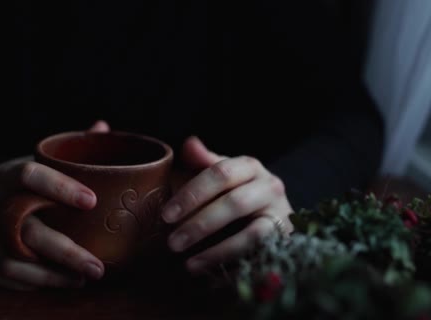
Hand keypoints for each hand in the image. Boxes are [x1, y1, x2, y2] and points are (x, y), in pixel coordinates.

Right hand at [0, 120, 109, 289]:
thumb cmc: (12, 182)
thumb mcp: (31, 160)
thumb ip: (66, 150)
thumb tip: (103, 127)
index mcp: (5, 176)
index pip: (29, 175)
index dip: (59, 187)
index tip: (91, 201)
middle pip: (28, 231)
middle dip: (66, 252)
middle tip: (99, 267)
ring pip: (14, 261)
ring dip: (52, 275)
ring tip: (84, 277)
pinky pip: (5, 277)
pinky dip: (34, 282)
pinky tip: (61, 281)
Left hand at [162, 136, 293, 274]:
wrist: (276, 217)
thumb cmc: (237, 193)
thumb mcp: (221, 176)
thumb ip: (203, 162)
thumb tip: (189, 143)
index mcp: (249, 166)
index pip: (220, 173)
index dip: (192, 193)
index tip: (167, 214)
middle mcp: (269, 186)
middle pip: (234, 202)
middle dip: (199, 223)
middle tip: (172, 242)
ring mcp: (280, 214)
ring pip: (250, 232)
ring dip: (216, 249)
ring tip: (187, 263)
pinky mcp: (284, 240)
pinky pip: (259, 255)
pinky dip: (232, 263)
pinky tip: (208, 272)